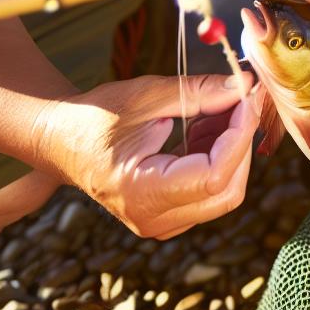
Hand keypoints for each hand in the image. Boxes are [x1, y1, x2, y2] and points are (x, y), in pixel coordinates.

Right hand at [31, 73, 258, 239]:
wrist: (61, 139)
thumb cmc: (96, 116)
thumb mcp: (148, 95)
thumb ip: (199, 92)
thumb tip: (246, 86)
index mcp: (140, 193)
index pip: (214, 175)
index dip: (239, 136)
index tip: (248, 98)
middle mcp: (152, 219)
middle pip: (227, 190)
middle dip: (241, 142)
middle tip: (241, 99)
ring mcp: (161, 222)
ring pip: (225, 192)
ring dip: (231, 149)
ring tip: (214, 110)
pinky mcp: (168, 215)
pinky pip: (211, 192)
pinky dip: (219, 158)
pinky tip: (204, 128)